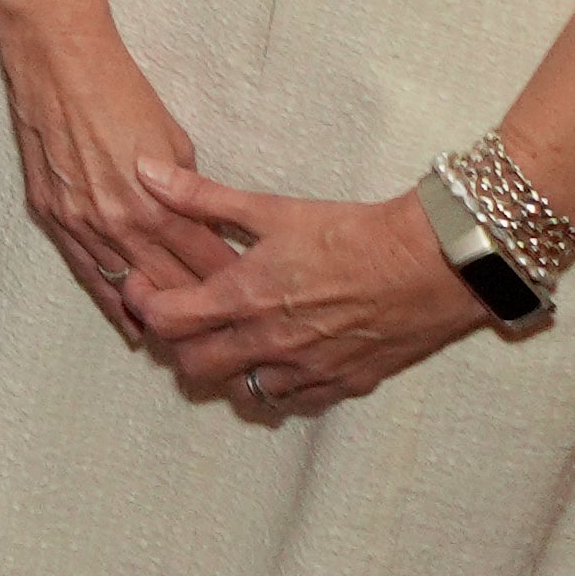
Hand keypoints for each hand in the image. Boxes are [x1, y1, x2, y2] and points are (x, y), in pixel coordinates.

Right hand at [0, 0, 236, 325]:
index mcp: (158, 204)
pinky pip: (87, 275)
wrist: (57, 62)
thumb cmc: (121, 91)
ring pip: (129, 290)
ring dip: (160, 315)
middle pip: (172, 287)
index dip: (234, 286)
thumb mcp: (175, 140)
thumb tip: (206, 224)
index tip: (255, 303)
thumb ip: (191, 191)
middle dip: (203, 312)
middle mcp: (120, 225)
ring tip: (188, 342)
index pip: (207, 264)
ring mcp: (82, 225)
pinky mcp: (52, 218)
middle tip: (230, 334)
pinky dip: (113, 304)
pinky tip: (132, 327)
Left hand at [118, 169, 492, 418]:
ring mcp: (305, 372)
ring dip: (226, 372)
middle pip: (193, 368)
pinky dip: (275, 388)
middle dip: (177, 346)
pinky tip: (278, 359)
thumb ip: (202, 198)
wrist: (429, 264)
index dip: (145, 305)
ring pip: (240, 393)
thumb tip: (146, 171)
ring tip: (230, 339)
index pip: (166, 322)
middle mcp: (268, 343)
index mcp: (244, 298)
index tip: (147, 287)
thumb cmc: (349, 232)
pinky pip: (291, 404)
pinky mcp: (341, 385)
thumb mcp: (272, 209)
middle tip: (184, 319)